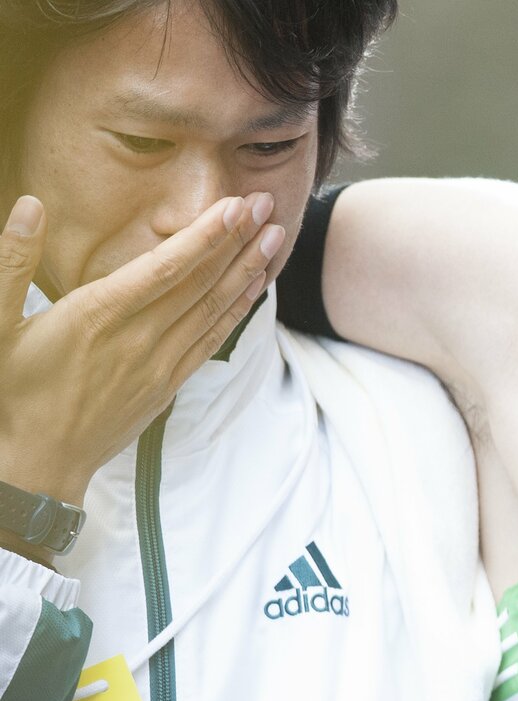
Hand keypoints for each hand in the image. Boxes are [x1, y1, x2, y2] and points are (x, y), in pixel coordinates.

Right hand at [0, 193, 278, 519]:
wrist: (36, 463)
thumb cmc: (9, 391)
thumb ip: (12, 261)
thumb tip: (31, 206)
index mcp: (97, 316)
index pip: (166, 267)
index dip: (205, 235)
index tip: (236, 206)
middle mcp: (138, 338)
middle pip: (201, 282)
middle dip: (238, 240)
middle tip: (270, 204)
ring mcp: (158, 365)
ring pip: (213, 310)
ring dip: (247, 271)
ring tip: (275, 237)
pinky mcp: (167, 385)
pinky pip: (211, 341)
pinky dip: (236, 311)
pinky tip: (255, 288)